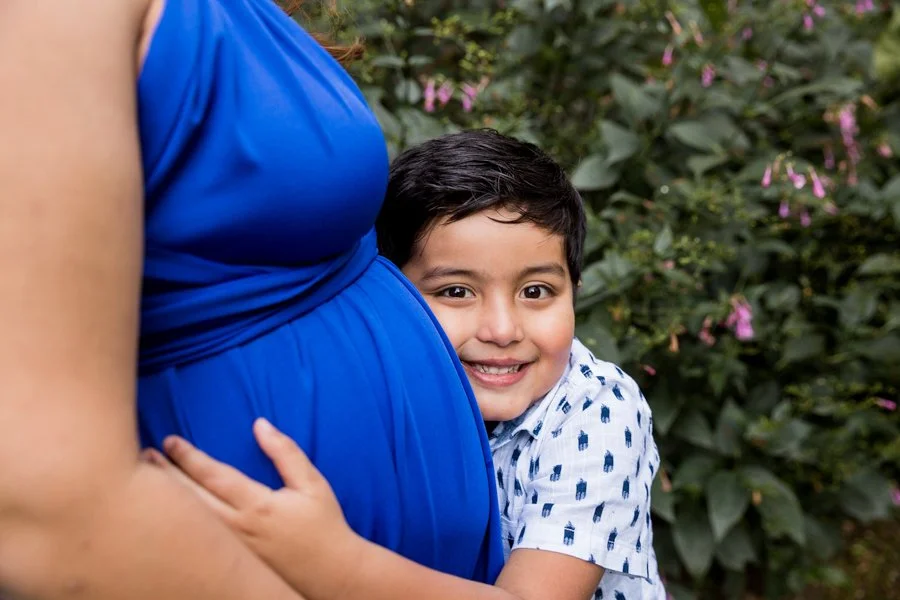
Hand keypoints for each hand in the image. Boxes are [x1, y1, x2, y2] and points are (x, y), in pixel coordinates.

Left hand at [144, 419, 362, 599]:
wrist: (332, 576)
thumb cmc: (324, 526)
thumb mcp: (312, 484)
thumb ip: (285, 452)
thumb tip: (260, 424)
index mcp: (257, 506)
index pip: (213, 476)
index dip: (188, 457)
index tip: (170, 441)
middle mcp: (238, 530)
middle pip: (191, 499)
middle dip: (165, 475)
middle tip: (143, 456)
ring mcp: (231, 551)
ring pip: (189, 522)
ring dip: (166, 499)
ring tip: (146, 481)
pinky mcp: (232, 566)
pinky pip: (198, 542)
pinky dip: (179, 523)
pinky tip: (166, 513)